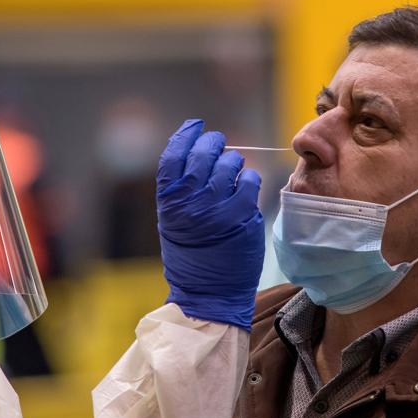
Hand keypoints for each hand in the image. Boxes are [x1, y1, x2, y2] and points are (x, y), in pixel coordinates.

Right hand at [156, 119, 264, 330]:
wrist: (207, 292)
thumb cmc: (190, 254)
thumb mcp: (172, 219)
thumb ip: (180, 187)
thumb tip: (196, 149)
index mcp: (168, 201)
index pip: (173, 155)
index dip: (185, 135)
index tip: (195, 125)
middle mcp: (190, 202)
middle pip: (203, 153)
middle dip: (212, 143)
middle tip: (217, 142)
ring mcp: (217, 208)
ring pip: (229, 164)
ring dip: (232, 162)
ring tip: (231, 170)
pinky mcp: (242, 216)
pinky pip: (249, 181)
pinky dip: (248, 179)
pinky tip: (244, 186)